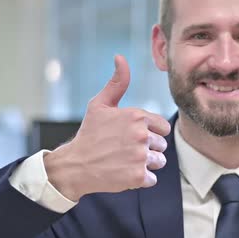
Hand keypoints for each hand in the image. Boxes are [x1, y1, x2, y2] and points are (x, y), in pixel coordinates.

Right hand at [44, 55, 170, 200]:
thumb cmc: (89, 134)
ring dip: (146, 164)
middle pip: (162, 145)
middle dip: (148, 149)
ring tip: (126, 161)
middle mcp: (141, 135)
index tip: (133, 137)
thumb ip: (117, 83)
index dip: (150, 133)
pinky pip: (152, 178)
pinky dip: (140, 179)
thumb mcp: (100, 105)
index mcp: (137, 116)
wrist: (74, 165)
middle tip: (125, 150)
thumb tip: (120, 57)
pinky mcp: (138, 176)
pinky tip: (124, 173)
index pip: (163, 127)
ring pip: (159, 161)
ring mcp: (140, 156)